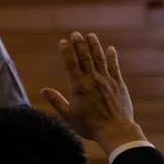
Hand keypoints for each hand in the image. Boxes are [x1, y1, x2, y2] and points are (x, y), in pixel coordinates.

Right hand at [42, 32, 144, 153]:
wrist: (115, 130)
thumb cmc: (89, 126)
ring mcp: (107, 81)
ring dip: (95, 46)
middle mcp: (92, 80)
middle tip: (75, 33)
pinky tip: (110, 49)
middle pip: (85, 58)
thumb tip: (44, 90)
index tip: (63, 41)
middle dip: (79, 44)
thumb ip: (56, 101)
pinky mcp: (118, 84)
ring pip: (99, 59)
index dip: (66, 52)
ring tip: (91, 35)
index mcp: (78, 87)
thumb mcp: (69, 115)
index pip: (71, 65)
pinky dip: (112, 57)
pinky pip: (114, 67)